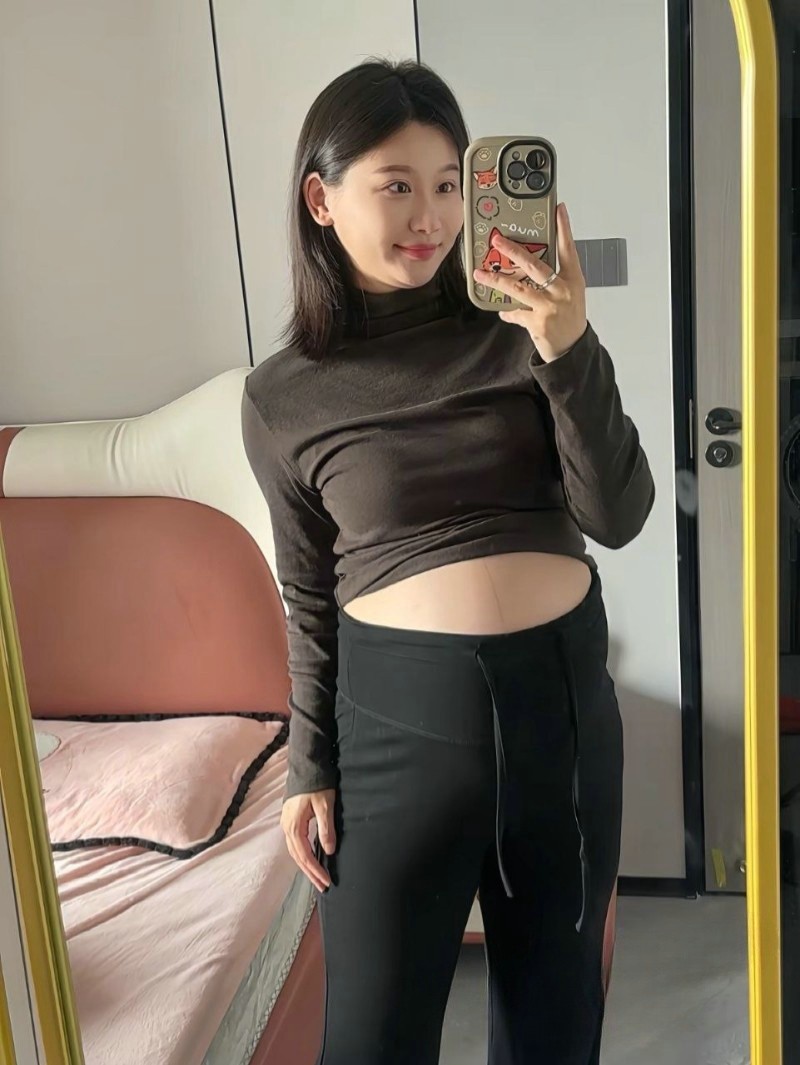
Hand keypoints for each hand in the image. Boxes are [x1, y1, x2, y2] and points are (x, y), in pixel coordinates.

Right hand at [281, 789, 335, 892]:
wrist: (306, 765)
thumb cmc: (316, 784)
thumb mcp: (325, 806)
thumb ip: (326, 830)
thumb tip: (329, 851)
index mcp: (294, 826)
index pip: (305, 855)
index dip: (315, 870)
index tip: (326, 882)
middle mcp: (286, 827)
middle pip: (297, 857)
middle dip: (310, 873)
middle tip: (322, 886)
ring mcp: (286, 823)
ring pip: (295, 851)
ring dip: (305, 865)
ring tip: (317, 877)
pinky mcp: (290, 819)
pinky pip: (295, 843)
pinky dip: (303, 854)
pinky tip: (310, 858)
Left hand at [472, 202, 586, 362]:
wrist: (572, 348)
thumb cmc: (570, 318)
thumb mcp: (569, 294)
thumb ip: (552, 278)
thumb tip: (526, 263)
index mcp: (573, 280)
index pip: (568, 249)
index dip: (564, 229)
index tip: (558, 210)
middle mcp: (562, 291)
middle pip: (536, 266)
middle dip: (514, 251)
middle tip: (498, 241)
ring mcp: (550, 307)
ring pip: (518, 289)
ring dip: (497, 280)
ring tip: (480, 272)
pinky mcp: (538, 323)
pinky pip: (515, 313)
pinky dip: (507, 312)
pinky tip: (501, 310)